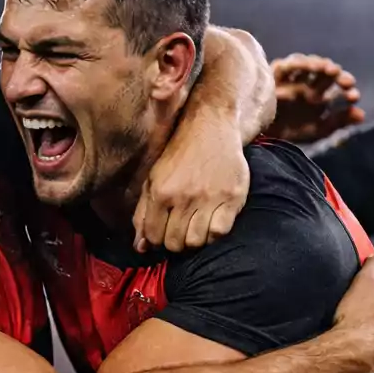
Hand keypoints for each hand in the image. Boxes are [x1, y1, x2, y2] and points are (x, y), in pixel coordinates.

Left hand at [134, 114, 249, 254]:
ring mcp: (210, 197)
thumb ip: (143, 213)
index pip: (154, 236)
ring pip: (197, 241)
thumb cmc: (179, 154)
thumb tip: (141, 247)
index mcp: (161, 192)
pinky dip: (214, 233)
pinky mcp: (232, 196)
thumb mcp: (153, 178)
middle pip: (175, 243)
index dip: (157, 239)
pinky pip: (220, 232)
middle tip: (180, 229)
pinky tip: (211, 222)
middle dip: (175, 242)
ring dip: (194, 239)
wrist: (210, 125)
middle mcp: (184, 197)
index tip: (164, 231)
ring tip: (195, 226)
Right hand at [269, 54, 364, 143]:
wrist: (263, 137)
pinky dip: (298, 64)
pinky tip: (310, 67)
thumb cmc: (290, 132)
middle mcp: (308, 85)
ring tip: (331, 71)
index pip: (338, 88)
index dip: (348, 91)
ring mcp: (293, 78)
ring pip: (309, 65)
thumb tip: (362, 115)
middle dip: (338, 76)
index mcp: (319, 97)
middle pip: (326, 74)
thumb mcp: (318, 129)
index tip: (354, 97)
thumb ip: (339, 121)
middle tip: (347, 83)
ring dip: (321, 65)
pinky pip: (288, 65)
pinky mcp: (276, 75)